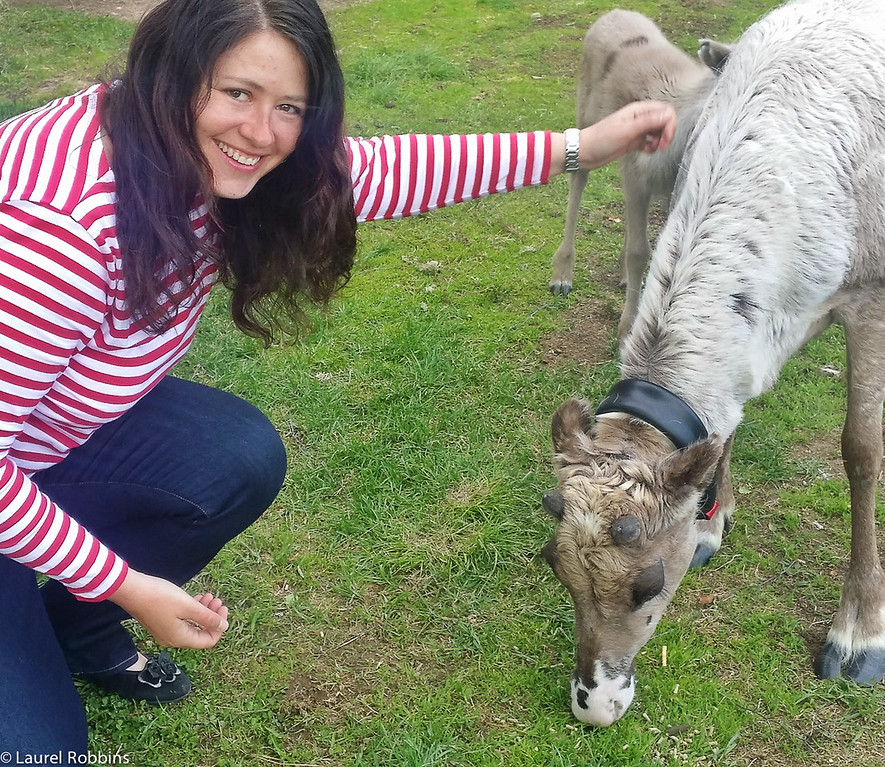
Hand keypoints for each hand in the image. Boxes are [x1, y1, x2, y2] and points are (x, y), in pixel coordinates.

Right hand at [108, 568, 229, 649]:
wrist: (131, 590)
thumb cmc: (161, 597)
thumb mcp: (189, 606)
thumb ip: (208, 618)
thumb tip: (224, 627)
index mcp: (180, 639)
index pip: (208, 641)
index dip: (219, 626)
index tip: (223, 608)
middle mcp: (172, 639)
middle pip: (200, 633)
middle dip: (212, 616)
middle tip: (217, 599)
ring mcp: (165, 631)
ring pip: (192, 624)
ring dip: (203, 611)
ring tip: (209, 596)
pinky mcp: (160, 622)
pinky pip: (182, 620)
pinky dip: (192, 610)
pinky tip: (197, 598)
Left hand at [578, 100, 677, 169]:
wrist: (585, 153)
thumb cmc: (601, 140)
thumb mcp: (626, 130)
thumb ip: (648, 122)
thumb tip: (667, 115)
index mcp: (639, 110)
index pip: (665, 111)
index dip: (669, 125)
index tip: (664, 139)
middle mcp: (640, 118)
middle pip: (664, 121)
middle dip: (666, 134)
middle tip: (661, 146)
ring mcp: (637, 130)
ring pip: (658, 132)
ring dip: (660, 141)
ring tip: (652, 149)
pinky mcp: (634, 141)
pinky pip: (650, 142)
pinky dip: (652, 147)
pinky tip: (646, 151)